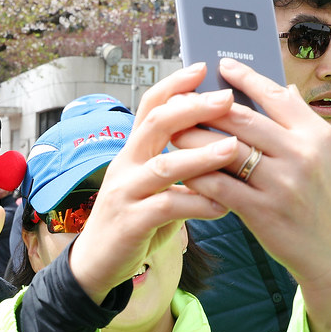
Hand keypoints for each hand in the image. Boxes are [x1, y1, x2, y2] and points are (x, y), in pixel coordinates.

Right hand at [67, 62, 237, 302]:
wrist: (97, 263)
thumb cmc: (134, 221)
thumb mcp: (154, 187)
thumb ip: (179, 167)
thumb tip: (221, 144)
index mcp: (131, 152)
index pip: (149, 106)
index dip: (174, 85)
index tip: (202, 68)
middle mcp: (125, 165)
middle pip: (155, 124)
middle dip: (193, 108)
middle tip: (226, 98)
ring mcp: (125, 193)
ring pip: (164, 166)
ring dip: (201, 155)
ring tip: (234, 148)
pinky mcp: (131, 222)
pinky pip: (168, 208)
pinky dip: (198, 204)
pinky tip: (223, 206)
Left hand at [173, 57, 330, 331]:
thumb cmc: (326, 202)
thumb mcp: (325, 157)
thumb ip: (300, 123)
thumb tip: (281, 87)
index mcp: (317, 134)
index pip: (275, 95)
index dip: (244, 78)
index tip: (221, 66)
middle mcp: (302, 153)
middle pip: (242, 117)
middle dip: (206, 107)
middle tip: (181, 100)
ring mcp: (282, 182)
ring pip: (225, 148)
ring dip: (194, 138)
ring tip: (173, 132)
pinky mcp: (262, 211)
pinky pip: (219, 185)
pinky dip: (197, 175)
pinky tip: (181, 169)